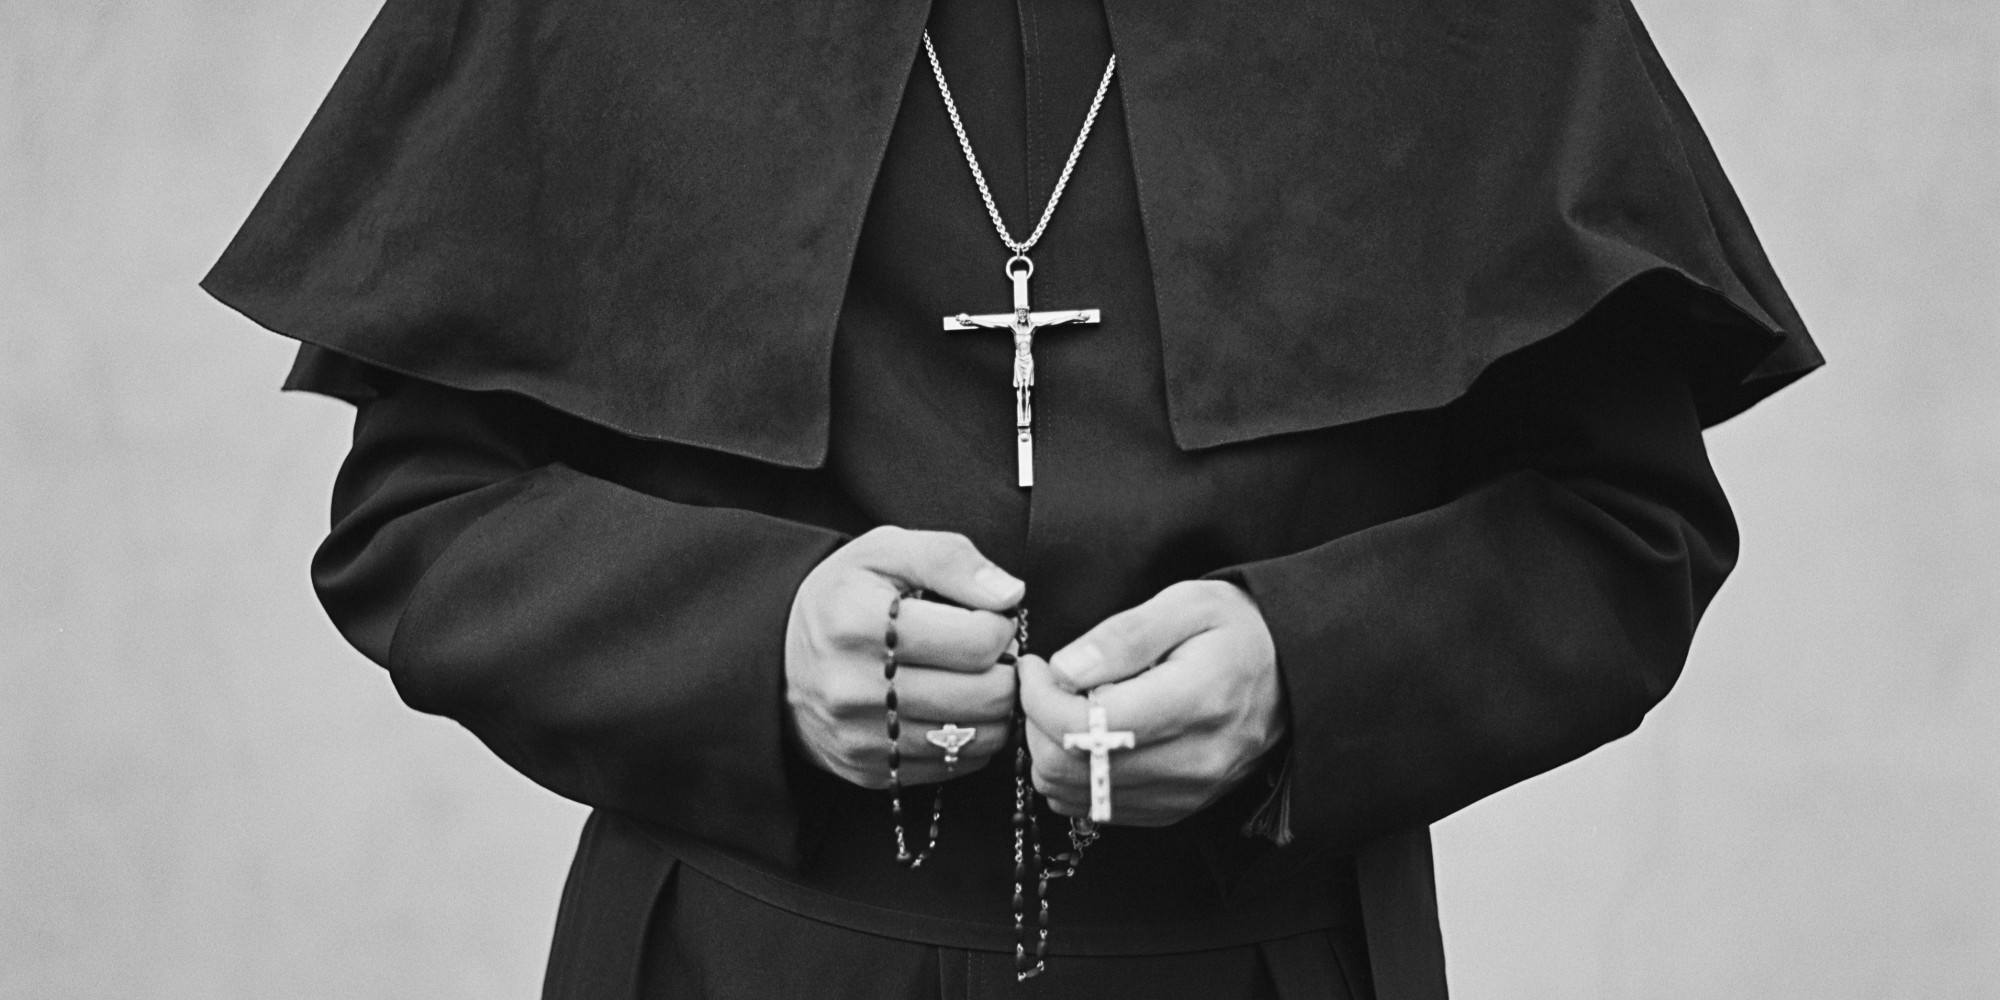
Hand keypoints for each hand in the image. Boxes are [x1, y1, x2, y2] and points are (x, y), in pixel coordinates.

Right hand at [786, 526, 1023, 788]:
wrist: (777, 659)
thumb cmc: (843, 597)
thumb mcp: (884, 552)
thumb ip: (950, 558)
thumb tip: (1010, 593)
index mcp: (859, 623)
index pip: (978, 642)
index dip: (999, 624)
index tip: (985, 617)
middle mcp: (854, 689)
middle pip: (987, 696)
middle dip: (1004, 668)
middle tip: (986, 650)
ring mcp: (862, 738)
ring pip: (980, 737)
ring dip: (994, 706)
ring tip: (972, 678)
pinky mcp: (873, 771)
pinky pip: (957, 766)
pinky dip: (970, 737)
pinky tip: (952, 707)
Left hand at [1019, 581, 1284, 825]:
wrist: (1294, 673)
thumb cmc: (1239, 630)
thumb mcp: (1187, 603)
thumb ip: (1123, 636)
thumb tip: (1064, 671)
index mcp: (1195, 702)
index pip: (1083, 726)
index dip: (1038, 696)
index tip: (1038, 666)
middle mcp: (1192, 760)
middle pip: (1069, 766)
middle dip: (1038, 722)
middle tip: (1048, 683)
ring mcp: (1186, 792)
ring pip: (1074, 793)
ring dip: (1052, 750)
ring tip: (1070, 706)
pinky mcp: (1177, 808)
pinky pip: (1096, 808)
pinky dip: (1076, 775)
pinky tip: (1091, 737)